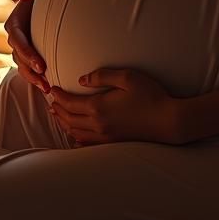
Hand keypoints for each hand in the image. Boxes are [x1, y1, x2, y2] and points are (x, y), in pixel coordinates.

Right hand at [4, 0, 48, 94]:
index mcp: (15, 22)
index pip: (17, 40)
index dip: (27, 53)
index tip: (42, 65)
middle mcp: (16, 37)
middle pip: (19, 57)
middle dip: (31, 70)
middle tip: (46, 80)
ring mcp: (22, 47)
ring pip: (23, 67)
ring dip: (33, 79)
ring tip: (48, 88)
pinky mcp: (30, 54)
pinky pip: (30, 69)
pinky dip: (37, 79)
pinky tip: (49, 87)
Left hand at [48, 68, 182, 145]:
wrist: (168, 120)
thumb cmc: (150, 95)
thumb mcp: (127, 77)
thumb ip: (102, 76)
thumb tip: (82, 80)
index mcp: (99, 107)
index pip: (70, 103)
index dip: (58, 96)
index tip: (51, 89)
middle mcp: (98, 124)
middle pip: (69, 119)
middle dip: (57, 109)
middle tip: (51, 101)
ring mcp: (105, 136)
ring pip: (75, 132)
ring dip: (64, 123)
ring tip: (57, 115)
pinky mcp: (113, 142)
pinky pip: (87, 143)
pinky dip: (76, 138)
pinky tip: (75, 135)